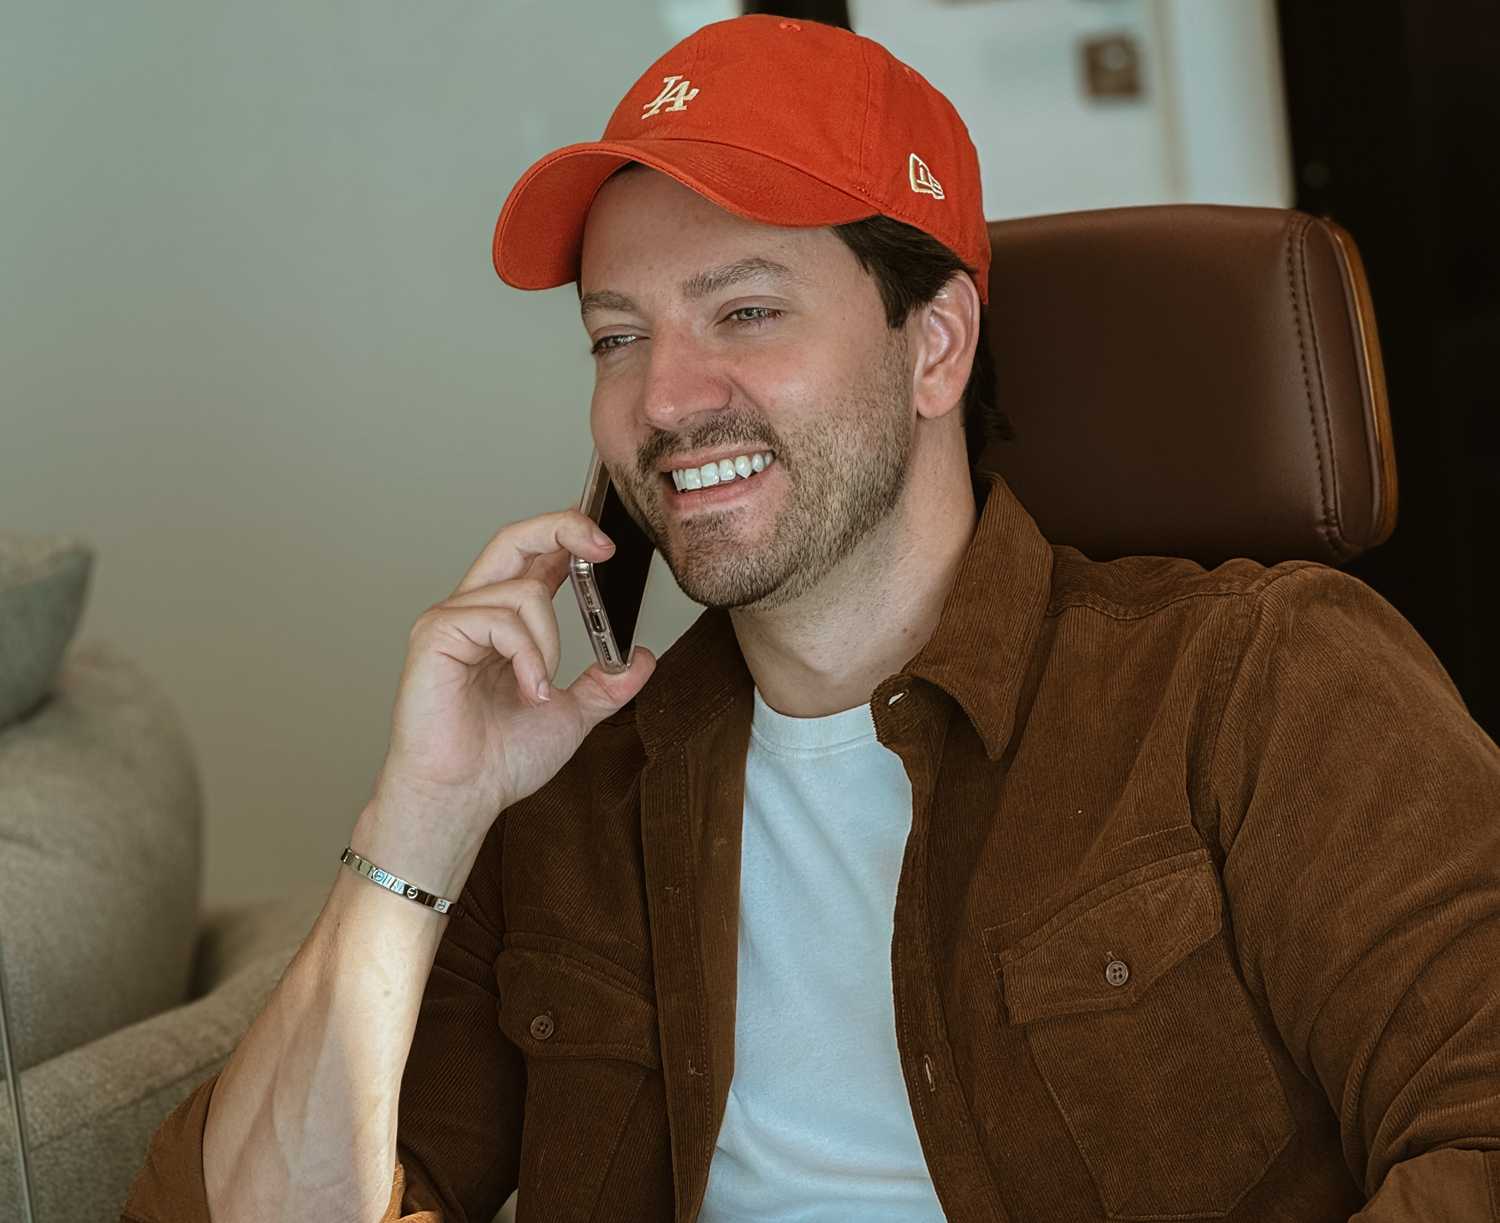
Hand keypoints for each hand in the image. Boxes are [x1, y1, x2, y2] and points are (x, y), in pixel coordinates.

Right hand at [354, 510, 655, 888]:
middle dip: (564, 528)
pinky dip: (528, 657)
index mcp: (503, 623)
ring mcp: (451, 620)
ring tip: (541, 690)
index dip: (568, 531)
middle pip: (515, 538)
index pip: (535, 556)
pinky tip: (529, 691)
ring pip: (522, 593)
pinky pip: (499, 620)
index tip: (606, 529)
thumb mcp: (572, 715)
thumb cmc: (498, 761)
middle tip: (605, 544)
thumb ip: (606, 684)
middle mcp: (475, 611)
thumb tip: (641, 659)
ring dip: (550, 643)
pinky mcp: (435, 635)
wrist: (463, 798)